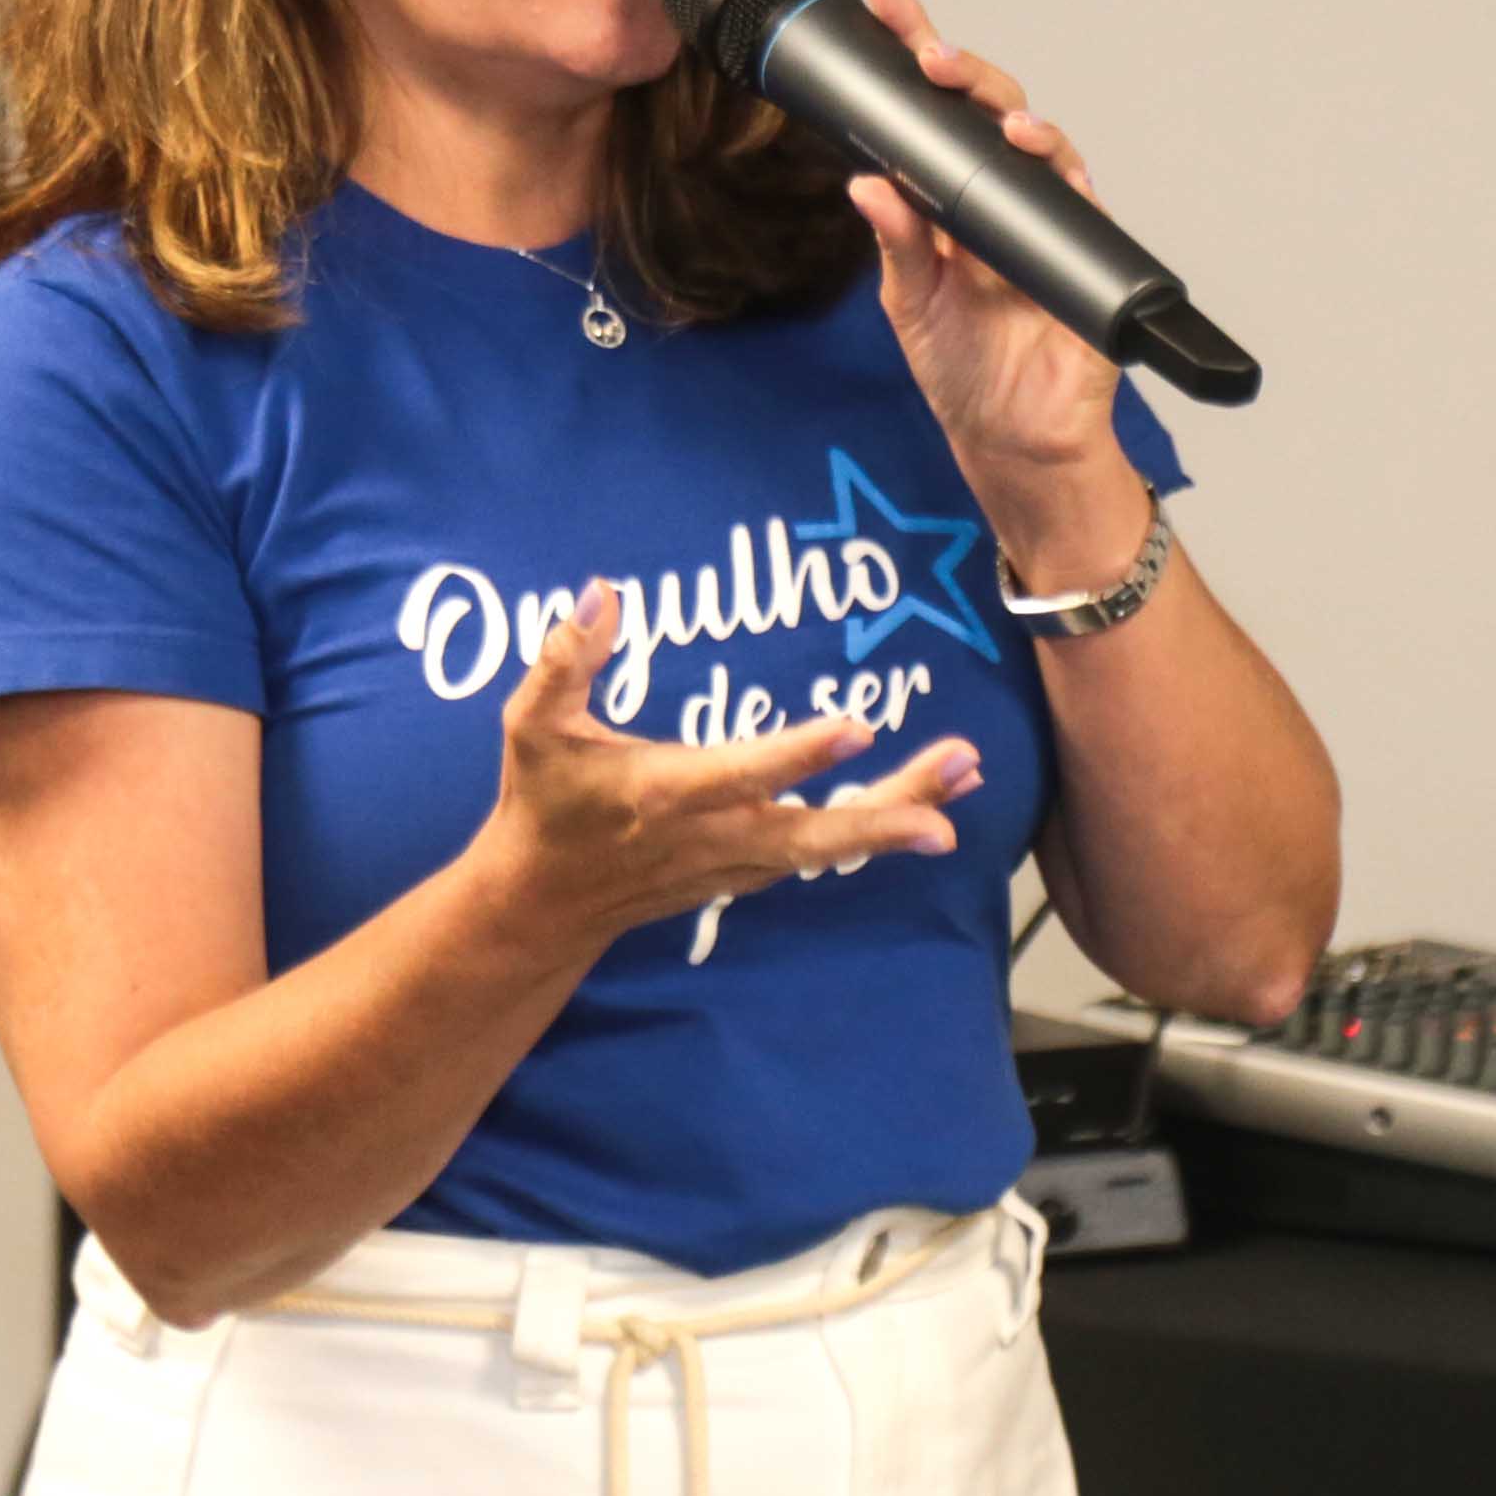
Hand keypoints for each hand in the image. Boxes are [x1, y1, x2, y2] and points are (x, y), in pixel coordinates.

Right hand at [472, 581, 983, 957]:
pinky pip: (818, 854)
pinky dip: (872, 833)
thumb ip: (563, 659)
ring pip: (827, 847)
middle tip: (957, 782)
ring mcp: (734, 863)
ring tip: (965, 778)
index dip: (799, 755)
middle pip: (812, 832)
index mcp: (663, 792)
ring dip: (898, 815)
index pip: (741, 773)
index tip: (858, 728)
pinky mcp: (745, 875)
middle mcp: (711, 835)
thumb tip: (600, 590)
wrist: (541, 904)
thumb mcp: (530, 725)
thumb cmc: (541, 801)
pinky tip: (924, 807)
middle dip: (887, 811)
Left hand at [842, 0, 1143, 548]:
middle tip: (927, 54)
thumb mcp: (911, 306)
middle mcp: (998, 194)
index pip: (928, 106)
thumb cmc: (964, 368)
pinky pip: (1079, 203)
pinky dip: (1064, 177)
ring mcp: (1044, 217)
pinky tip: (1043, 161)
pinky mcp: (1083, 252)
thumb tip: (866, 181)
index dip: (909, 45)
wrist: (1014, 440)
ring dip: (1018, 120)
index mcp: (949, 194)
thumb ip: (896, 244)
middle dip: (961, 68)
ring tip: (993, 117)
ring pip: (1041, 143)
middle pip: (986, 107)